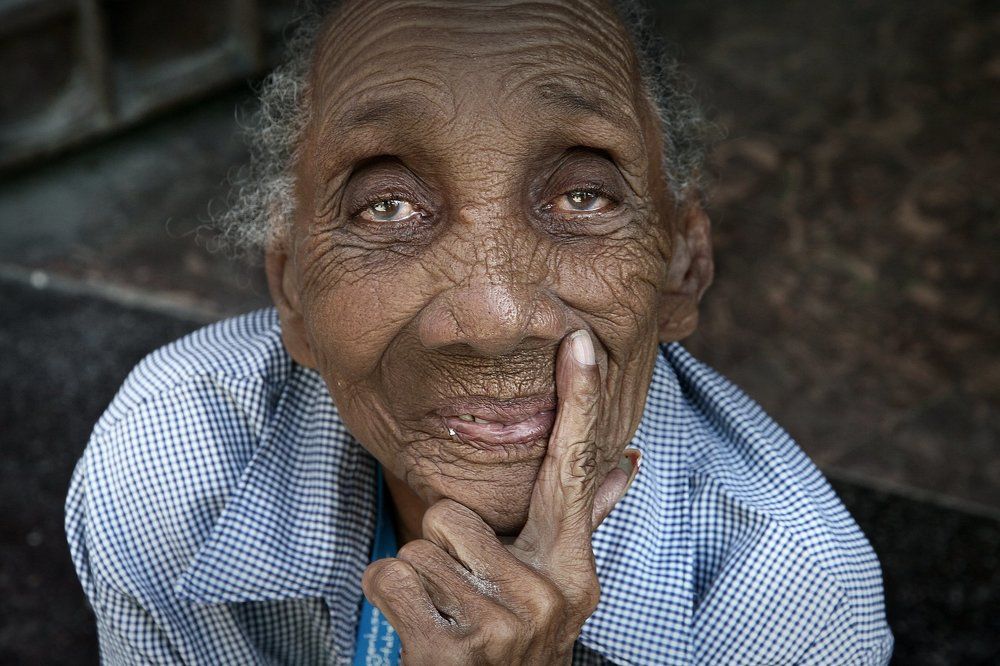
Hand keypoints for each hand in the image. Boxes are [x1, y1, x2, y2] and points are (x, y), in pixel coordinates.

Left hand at [361, 330, 638, 664]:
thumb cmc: (506, 641)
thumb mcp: (548, 590)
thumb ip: (577, 524)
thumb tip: (627, 467)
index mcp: (572, 571)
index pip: (571, 473)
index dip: (577, 403)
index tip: (578, 341)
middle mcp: (549, 597)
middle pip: (454, 513)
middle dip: (439, 548)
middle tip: (461, 593)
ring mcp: (504, 629)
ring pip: (417, 548)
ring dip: (415, 580)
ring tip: (444, 616)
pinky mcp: (451, 654)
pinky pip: (388, 578)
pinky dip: (386, 599)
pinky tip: (419, 630)